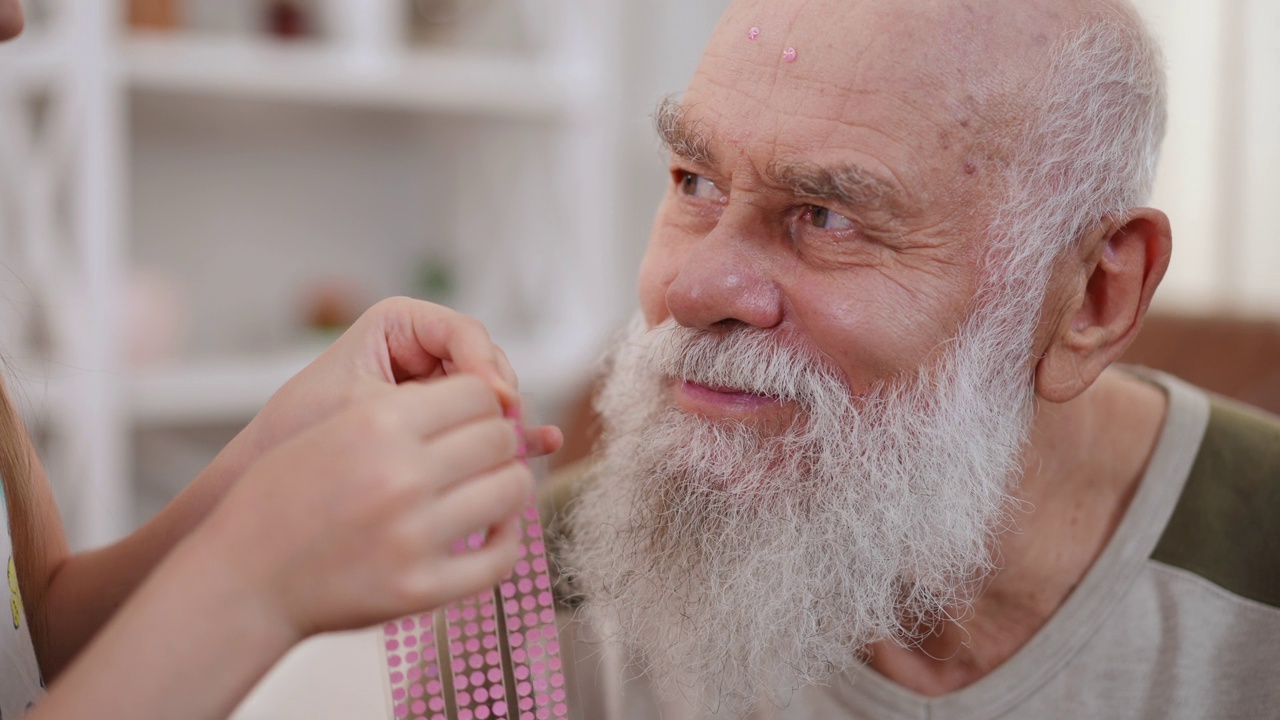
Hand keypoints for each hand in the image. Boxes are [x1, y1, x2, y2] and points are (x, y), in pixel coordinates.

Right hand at [201, 375, 531, 638]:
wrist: (241, 579)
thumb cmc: (281, 499)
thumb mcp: (330, 428)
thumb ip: (404, 412)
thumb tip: (488, 399)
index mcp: (377, 424)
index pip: (476, 393)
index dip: (483, 401)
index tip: (475, 417)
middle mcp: (401, 476)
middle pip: (498, 438)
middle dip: (500, 440)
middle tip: (484, 453)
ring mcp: (415, 536)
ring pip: (511, 490)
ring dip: (508, 484)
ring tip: (487, 488)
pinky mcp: (423, 588)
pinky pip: (501, 556)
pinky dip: (507, 539)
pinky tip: (490, 530)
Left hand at [225, 297, 562, 481]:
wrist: (269, 483)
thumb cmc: (301, 436)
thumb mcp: (372, 413)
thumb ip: (439, 404)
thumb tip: (507, 402)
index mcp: (398, 324)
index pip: (464, 333)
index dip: (487, 367)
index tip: (498, 401)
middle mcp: (422, 349)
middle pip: (487, 365)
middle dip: (502, 398)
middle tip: (508, 433)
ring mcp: (436, 385)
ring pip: (492, 397)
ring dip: (507, 422)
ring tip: (522, 449)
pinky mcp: (442, 420)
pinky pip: (485, 421)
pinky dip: (508, 436)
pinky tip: (541, 446)